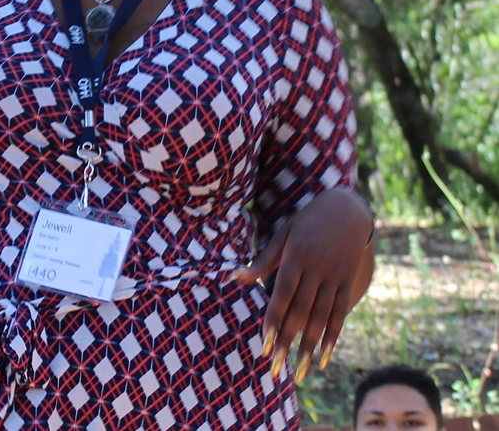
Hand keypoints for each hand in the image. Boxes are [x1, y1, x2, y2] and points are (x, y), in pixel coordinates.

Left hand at [230, 187, 373, 382]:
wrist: (347, 210)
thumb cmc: (307, 222)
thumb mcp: (283, 234)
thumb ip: (263, 260)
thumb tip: (234, 277)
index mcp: (296, 257)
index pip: (282, 296)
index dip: (273, 321)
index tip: (263, 346)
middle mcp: (316, 270)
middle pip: (301, 313)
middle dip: (287, 342)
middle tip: (276, 369)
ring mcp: (335, 277)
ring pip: (322, 319)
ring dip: (310, 348)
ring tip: (300, 373)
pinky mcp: (349, 282)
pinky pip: (341, 314)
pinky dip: (333, 338)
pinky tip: (325, 359)